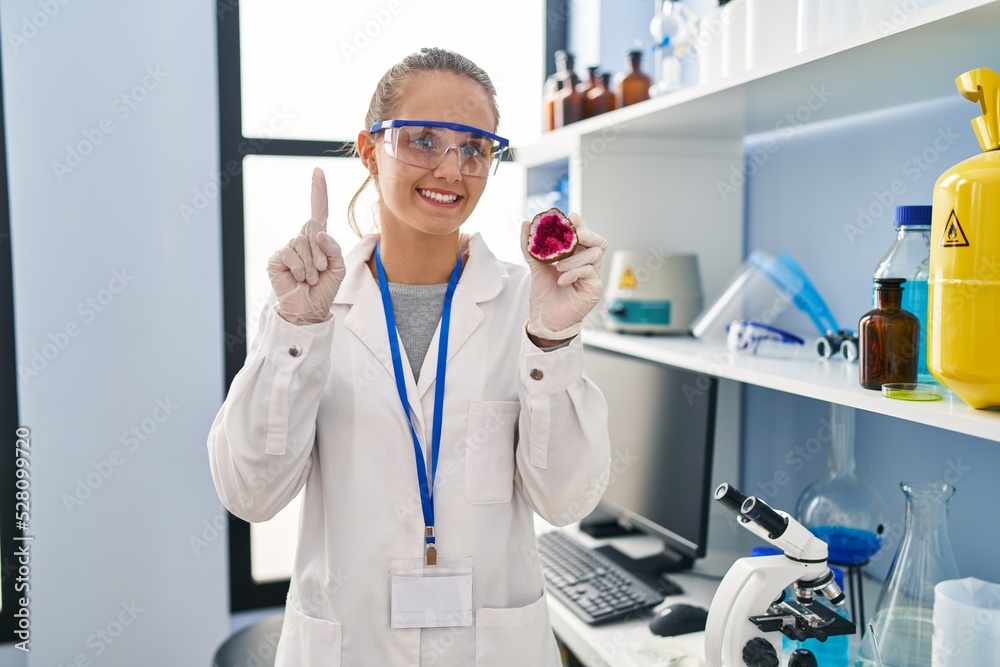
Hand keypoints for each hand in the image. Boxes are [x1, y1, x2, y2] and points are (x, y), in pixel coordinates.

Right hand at [266, 168, 345, 323]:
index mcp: (319, 239)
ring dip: (312, 264)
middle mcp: (302, 239)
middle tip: (321, 270)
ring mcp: (288, 248)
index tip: (318, 170)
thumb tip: (318, 232)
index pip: (319, 210)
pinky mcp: (277, 258)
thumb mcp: (338, 268)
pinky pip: (290, 253)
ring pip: (302, 242)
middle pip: (312, 227)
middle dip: (321, 251)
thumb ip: (333, 248)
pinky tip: (299, 278)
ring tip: (311, 278)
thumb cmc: (324, 289)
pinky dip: (300, 268)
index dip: (318, 191)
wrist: (309, 309)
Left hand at [521, 212, 607, 340]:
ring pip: (595, 254)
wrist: (544, 318)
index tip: (571, 218)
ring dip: (575, 258)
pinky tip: (562, 279)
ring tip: (559, 267)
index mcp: (576, 256)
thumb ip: (530, 245)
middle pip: (598, 241)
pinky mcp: (594, 288)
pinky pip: (590, 272)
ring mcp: (592, 276)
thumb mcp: (536, 265)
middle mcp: (587, 264)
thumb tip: (526, 223)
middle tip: (573, 237)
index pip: (585, 235)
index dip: (581, 224)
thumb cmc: (544, 294)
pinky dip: (574, 272)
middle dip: (586, 234)